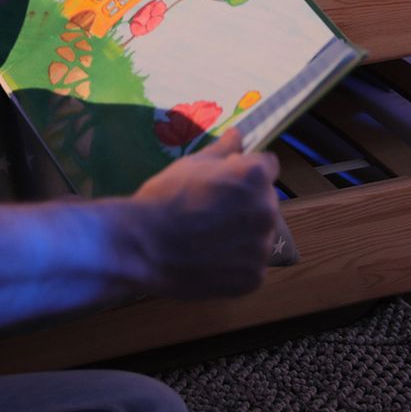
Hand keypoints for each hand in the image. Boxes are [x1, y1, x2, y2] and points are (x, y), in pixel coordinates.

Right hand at [128, 129, 281, 298]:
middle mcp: (267, 210)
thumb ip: (222, 150)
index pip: (268, 167)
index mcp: (255, 176)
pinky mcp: (254, 277)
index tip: (225, 182)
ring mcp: (262, 247)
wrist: (143, 245)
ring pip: (260, 236)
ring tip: (208, 240)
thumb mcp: (191, 165)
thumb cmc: (165, 198)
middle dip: (246, 204)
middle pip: (266, 202)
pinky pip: (251, 266)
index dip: (245, 172)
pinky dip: (236, 265)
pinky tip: (210, 261)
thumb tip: (237, 134)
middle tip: (211, 213)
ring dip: (243, 235)